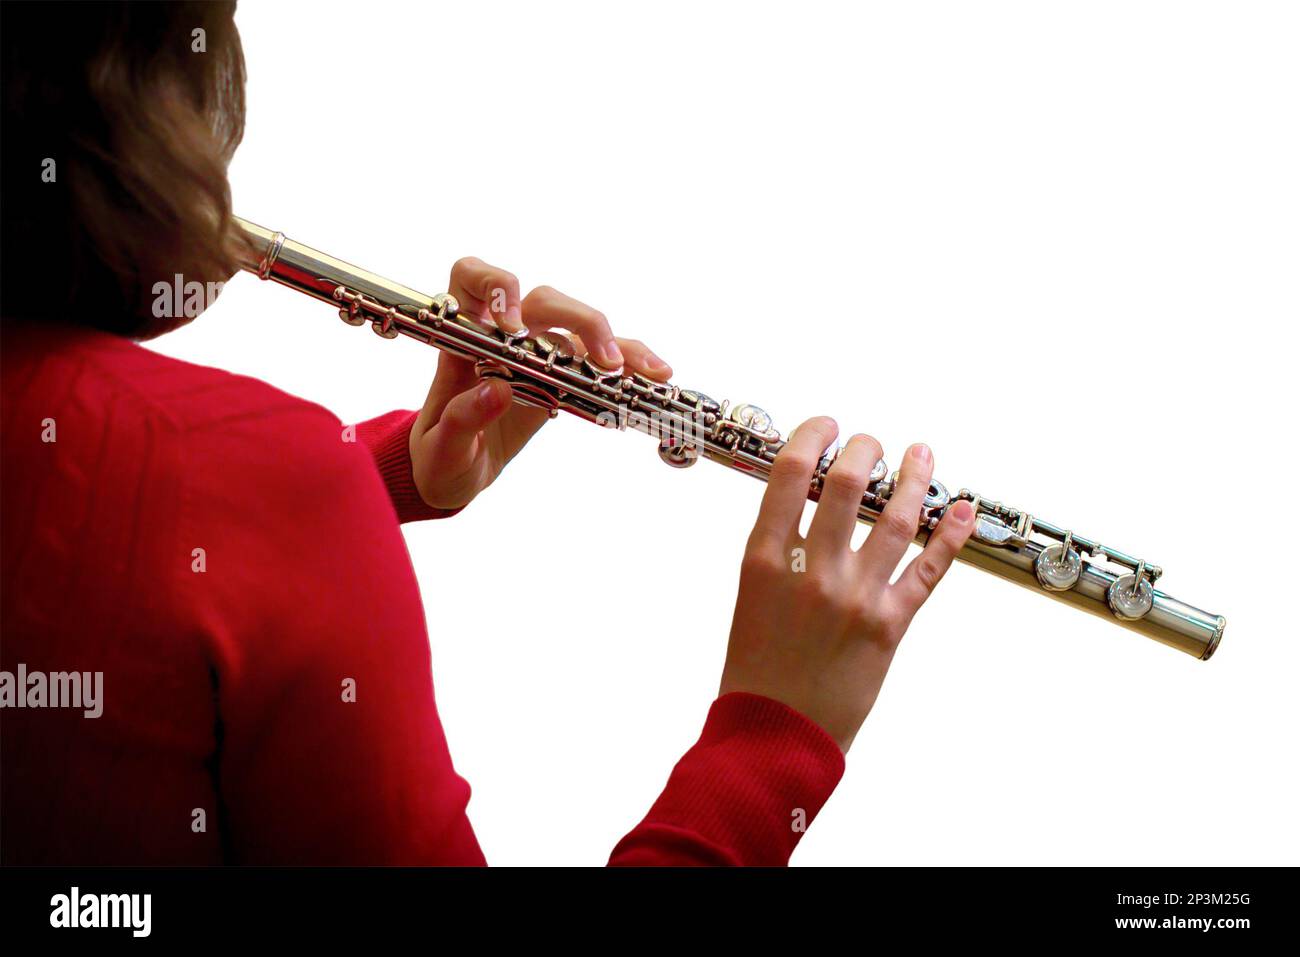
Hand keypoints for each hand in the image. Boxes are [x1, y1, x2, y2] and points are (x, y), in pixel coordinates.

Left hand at [409, 257, 671, 509]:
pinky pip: (601, 362)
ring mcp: (538, 355)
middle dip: (577, 320)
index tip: (513, 328)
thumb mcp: (442, 448)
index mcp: (464, 340)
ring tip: (644, 371)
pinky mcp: (564, 378)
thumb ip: (461, 420)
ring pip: (580, 327)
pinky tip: (655, 377)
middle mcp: (505, 337)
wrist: (455, 474)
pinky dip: (629, 366)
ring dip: (615, 343)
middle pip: (545, 301)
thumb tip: (494, 389)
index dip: (495, 286)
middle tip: (601, 359)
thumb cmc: (440, 457)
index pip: (473, 279)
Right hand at [719, 417, 975, 751]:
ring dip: (915, 478)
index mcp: (765, 560)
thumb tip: (811, 505)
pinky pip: (929, 570)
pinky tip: (961, 509)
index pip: (789, 474)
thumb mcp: (750, 598)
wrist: (775, 735)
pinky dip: (950, 535)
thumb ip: (778, 552)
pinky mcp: (890, 625)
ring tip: (921, 454)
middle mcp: (813, 571)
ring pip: (897, 518)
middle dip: (864, 448)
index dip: (812, 437)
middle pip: (847, 483)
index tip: (826, 425)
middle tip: (871, 442)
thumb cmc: (756, 670)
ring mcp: (856, 596)